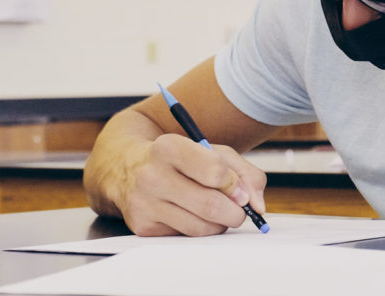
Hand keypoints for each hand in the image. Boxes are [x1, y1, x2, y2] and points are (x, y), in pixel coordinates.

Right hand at [117, 133, 266, 236]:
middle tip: (239, 210)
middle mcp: (152, 175)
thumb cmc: (179, 158)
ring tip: (216, 210)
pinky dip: (199, 228)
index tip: (238, 189)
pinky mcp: (142, 226)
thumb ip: (244, 173)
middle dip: (235, 212)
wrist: (126, 167)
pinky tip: (192, 213)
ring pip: (200, 227)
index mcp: (169, 147)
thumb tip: (258, 205)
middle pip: (210, 205)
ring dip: (219, 224)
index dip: (234, 184)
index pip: (215, 172)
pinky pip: (186, 236)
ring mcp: (144, 203)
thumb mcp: (211, 151)